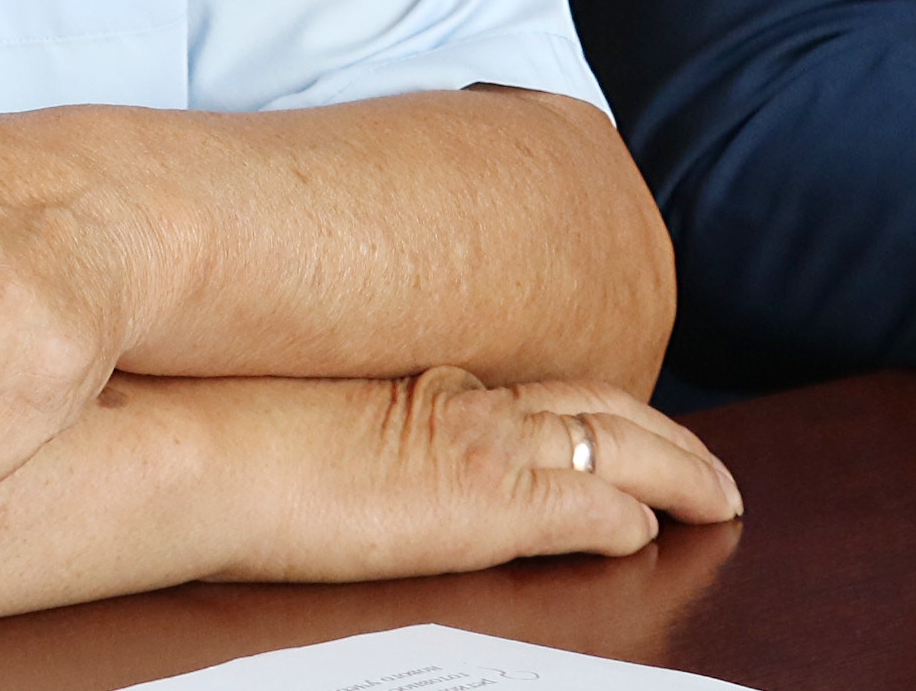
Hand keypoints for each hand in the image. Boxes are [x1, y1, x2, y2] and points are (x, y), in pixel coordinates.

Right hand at [198, 369, 742, 582]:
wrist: (194, 443)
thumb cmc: (216, 430)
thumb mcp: (297, 417)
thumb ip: (348, 425)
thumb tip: (349, 448)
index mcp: (428, 385)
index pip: (543, 390)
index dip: (602, 407)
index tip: (638, 422)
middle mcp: (468, 404)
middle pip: (602, 407)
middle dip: (670, 438)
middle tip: (716, 469)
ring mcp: (479, 449)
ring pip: (616, 447)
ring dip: (679, 473)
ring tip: (722, 498)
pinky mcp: (480, 501)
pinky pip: (581, 505)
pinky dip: (626, 515)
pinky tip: (654, 530)